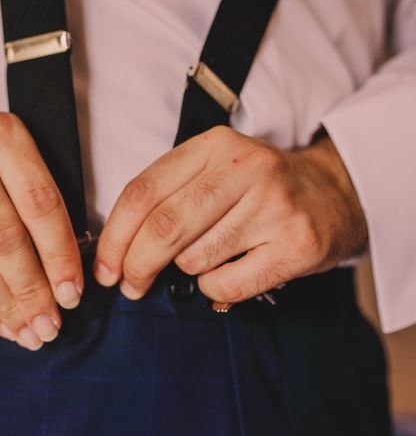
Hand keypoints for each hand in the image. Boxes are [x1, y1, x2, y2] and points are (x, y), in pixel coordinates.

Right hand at [0, 84, 82, 350]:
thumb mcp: (2, 141)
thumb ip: (31, 187)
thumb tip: (64, 261)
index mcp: (2, 135)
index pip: (41, 205)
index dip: (60, 255)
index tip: (74, 292)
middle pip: (6, 238)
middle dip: (33, 290)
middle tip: (52, 325)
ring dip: (6, 305)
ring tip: (30, 333)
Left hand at [93, 125, 366, 305]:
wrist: (332, 195)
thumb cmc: (255, 189)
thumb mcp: (211, 169)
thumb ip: (166, 196)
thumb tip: (116, 251)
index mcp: (213, 145)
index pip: (142, 192)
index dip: (114, 236)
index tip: (103, 267)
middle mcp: (245, 168)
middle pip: (164, 228)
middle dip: (135, 265)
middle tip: (130, 285)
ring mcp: (274, 206)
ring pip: (194, 259)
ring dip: (184, 272)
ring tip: (203, 261)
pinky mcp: (297, 244)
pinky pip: (227, 285)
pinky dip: (213, 289)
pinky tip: (227, 274)